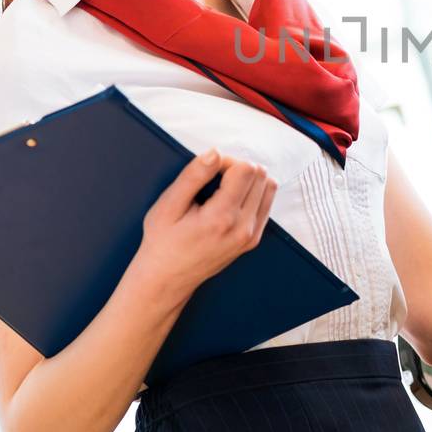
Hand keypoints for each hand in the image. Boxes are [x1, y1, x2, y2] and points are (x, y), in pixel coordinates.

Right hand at [137, 148, 278, 300]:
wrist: (167, 278)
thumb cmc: (162, 241)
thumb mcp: (168, 206)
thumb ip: (193, 176)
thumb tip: (215, 153)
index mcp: (222, 218)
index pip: (246, 169)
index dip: (227, 162)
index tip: (208, 172)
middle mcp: (243, 227)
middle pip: (261, 175)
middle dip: (238, 168)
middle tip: (213, 180)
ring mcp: (251, 235)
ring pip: (269, 187)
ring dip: (248, 180)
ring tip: (221, 190)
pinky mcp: (253, 240)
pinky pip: (266, 204)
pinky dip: (252, 194)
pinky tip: (228, 202)